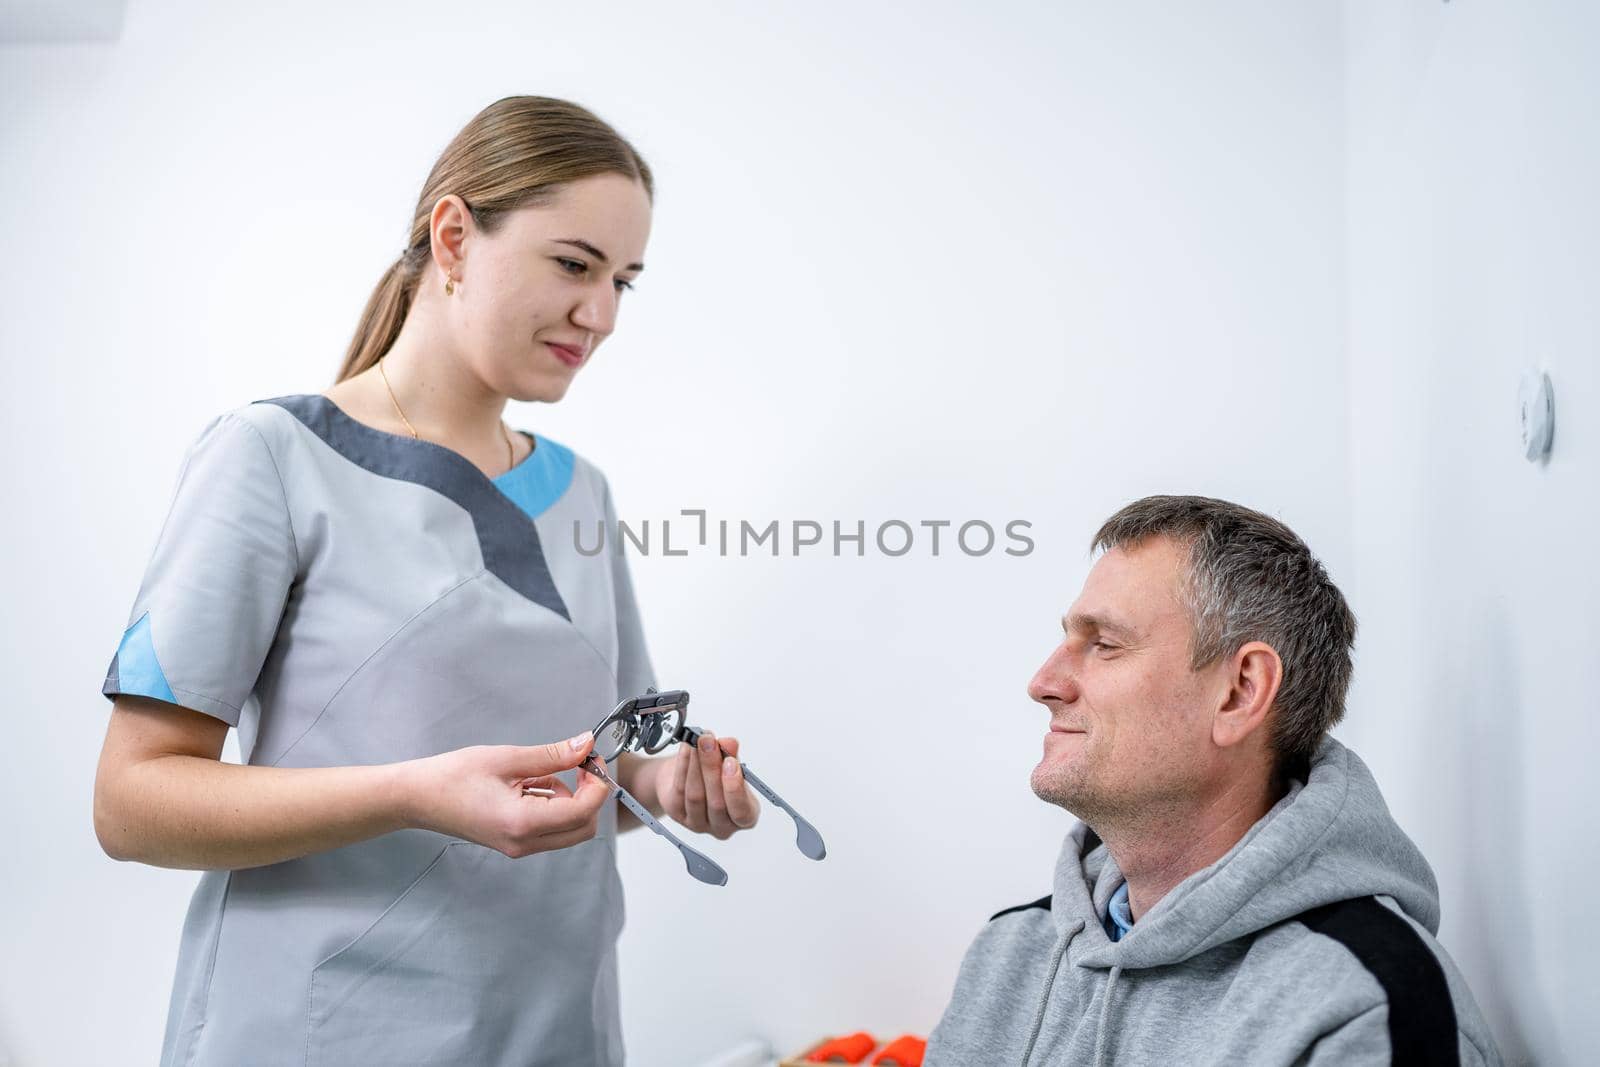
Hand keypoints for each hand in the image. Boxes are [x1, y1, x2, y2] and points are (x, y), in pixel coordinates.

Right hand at [402, 732, 610, 857]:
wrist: (417, 798)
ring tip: (542, 772)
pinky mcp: (514, 842)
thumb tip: (586, 745)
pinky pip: (549, 828)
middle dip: (589, 795)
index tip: (591, 759)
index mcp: (522, 823)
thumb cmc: (453, 777)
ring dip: (569, 799)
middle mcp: (524, 842)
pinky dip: (552, 805)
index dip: (597, 784)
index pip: (583, 812)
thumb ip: (552, 755)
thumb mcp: (507, 758)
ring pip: (568, 829)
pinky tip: (531, 783)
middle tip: (578, 764)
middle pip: (583, 827)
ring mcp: (518, 846)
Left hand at [657, 732, 760, 839]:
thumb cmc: (718, 774)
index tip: (730, 762)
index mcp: (745, 817)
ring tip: (696, 741)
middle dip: (712, 768)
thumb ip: (732, 754)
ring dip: (696, 764)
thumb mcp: (729, 763)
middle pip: (716, 803)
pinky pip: (680, 789)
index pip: (742, 812)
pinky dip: (683, 765)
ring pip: (696, 796)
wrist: (689, 776)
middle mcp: (722, 826)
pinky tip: (686, 749)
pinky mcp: (677, 814)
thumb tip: (728, 743)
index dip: (735, 788)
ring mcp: (698, 824)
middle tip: (709, 742)